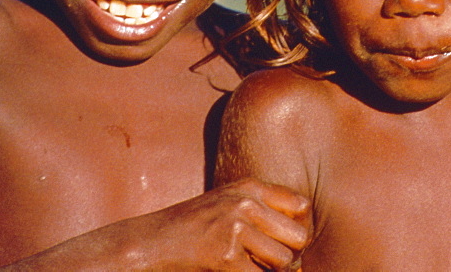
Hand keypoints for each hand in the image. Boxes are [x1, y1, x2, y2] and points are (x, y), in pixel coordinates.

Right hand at [0, 178, 308, 270]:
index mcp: (248, 186)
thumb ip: (263, 216)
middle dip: (290, 256)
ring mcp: (235, 227)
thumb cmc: (191, 230)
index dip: (298, 230)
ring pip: (285, 261)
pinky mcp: (225, 255)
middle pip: (300, 236)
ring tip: (248, 268)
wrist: (148, 244)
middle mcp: (245, 202)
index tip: (284, 243)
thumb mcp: (228, 207)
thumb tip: (302, 253)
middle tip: (269, 264)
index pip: (302, 206)